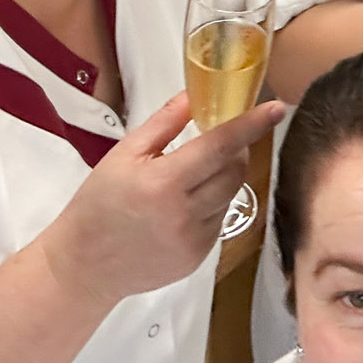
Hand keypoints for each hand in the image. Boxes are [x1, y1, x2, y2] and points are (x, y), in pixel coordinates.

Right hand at [44, 92, 286, 304]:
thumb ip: (164, 123)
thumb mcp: (124, 154)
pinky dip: (213, 204)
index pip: (220, 146)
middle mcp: (185, 215)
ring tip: (192, 175)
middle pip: (235, 172)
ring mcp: (195, 241)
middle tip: (219, 139)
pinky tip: (185, 204)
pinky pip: (219, 220)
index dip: (251, 125)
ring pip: (230, 196)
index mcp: (164, 183)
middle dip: (236, 150)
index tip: (277, 108)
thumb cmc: (98, 203)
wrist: (85, 265)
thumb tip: (196, 96)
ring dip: (224, 177)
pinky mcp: (198, 259)